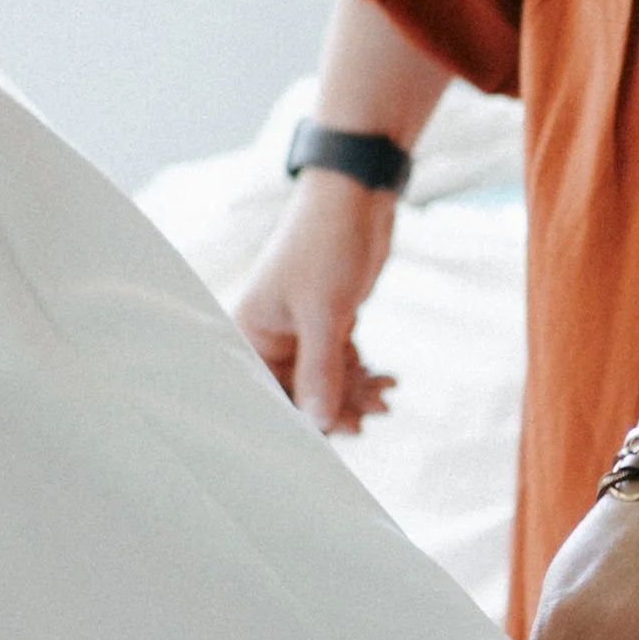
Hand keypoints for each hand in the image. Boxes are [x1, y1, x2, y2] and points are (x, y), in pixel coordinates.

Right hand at [234, 170, 398, 432]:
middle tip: (365, 423)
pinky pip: (342, 362)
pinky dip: (362, 374)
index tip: (323, 444)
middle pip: (297, 392)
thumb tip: (319, 425)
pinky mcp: (330, 322)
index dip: (292, 421)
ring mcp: (303, 329)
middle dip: (331, 408)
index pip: (264, 392)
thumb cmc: (326, 244)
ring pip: (325, 380)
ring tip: (384, 401)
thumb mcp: (325, 312)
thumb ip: (321, 371)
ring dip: (353, 393)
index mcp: (251, 331)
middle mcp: (272, 334)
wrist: (357, 196)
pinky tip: (387, 383)